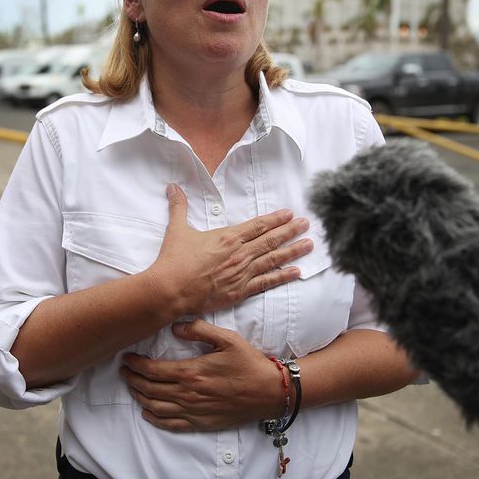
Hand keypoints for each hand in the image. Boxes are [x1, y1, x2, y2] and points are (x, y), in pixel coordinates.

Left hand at [121, 320, 284, 431]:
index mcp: (191, 372)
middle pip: (149, 388)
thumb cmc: (249, 363)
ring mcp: (193, 411)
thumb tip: (175, 327)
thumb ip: (199, 330)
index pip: (153, 370)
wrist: (270, 392)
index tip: (127, 358)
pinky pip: (171, 424)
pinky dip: (154, 418)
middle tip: (124, 371)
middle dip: (132, 379)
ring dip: (139, 397)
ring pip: (156, 407)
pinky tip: (147, 412)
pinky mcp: (201, 423)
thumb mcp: (227, 339)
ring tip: (132, 387)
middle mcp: (188, 394)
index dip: (136, 365)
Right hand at [146, 184, 312, 315]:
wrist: (170, 289)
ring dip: (292, 251)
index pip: (258, 225)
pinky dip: (282, 277)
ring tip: (309, 244)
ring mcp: (242, 274)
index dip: (275, 219)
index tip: (289, 214)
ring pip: (273, 260)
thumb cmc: (174, 260)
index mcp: (228, 238)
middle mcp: (239, 254)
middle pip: (271, 240)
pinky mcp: (239, 292)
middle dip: (290, 231)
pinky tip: (296, 272)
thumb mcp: (177, 229)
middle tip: (307, 224)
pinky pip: (266, 283)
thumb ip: (178, 207)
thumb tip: (173, 187)